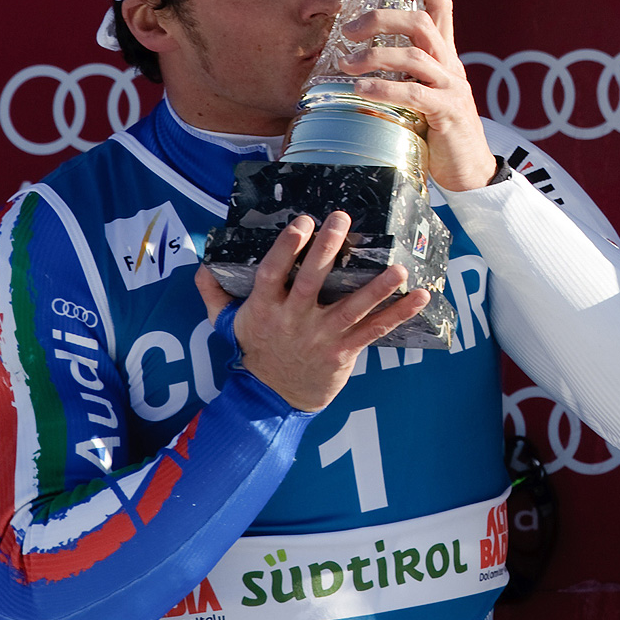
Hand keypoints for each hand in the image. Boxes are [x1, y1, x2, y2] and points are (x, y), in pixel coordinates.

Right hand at [196, 212, 429, 410]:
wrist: (272, 399)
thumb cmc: (254, 351)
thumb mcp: (225, 324)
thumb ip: (214, 293)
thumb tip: (200, 265)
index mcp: (265, 308)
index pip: (274, 273)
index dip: (287, 248)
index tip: (303, 221)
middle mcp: (293, 321)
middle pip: (312, 282)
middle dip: (326, 249)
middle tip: (342, 220)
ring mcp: (320, 338)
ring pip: (351, 309)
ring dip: (377, 288)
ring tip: (398, 268)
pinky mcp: (342, 353)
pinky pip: (374, 332)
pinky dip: (398, 315)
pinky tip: (419, 299)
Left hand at [338, 0, 495, 191]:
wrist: (470, 172)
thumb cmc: (437, 132)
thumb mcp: (420, 96)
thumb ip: (401, 76)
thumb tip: (360, 65)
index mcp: (445, 57)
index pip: (441, 7)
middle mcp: (451, 66)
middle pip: (421, 22)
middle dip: (382, 17)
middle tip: (349, 28)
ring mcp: (452, 88)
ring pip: (415, 54)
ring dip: (375, 55)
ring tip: (346, 63)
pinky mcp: (447, 113)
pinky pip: (414, 93)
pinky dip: (384, 89)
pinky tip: (360, 91)